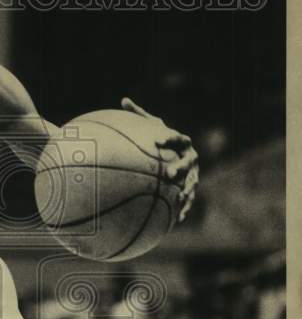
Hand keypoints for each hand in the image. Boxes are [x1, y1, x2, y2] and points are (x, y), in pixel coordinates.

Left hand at [121, 97, 198, 221]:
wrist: (178, 153)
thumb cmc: (160, 140)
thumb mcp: (151, 127)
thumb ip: (139, 116)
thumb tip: (123, 100)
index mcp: (182, 141)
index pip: (177, 138)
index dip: (169, 139)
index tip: (157, 141)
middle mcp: (191, 157)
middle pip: (187, 162)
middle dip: (180, 168)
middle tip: (169, 174)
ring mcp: (194, 173)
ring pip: (192, 182)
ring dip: (186, 191)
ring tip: (178, 199)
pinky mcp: (192, 187)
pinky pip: (190, 199)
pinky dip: (186, 208)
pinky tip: (180, 219)